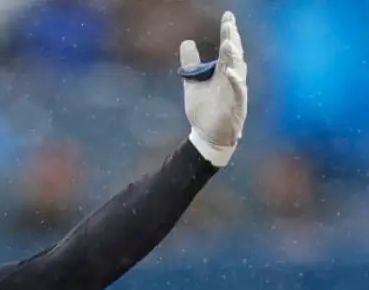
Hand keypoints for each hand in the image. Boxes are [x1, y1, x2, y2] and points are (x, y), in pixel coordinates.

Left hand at [179, 11, 248, 166]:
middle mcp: (232, 79)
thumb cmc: (203, 110)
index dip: (228, 33)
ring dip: (233, 57)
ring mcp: (236, 92)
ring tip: (228, 42)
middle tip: (229, 23)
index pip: (227, 49)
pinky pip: (238, 91)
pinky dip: (235, 81)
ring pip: (238, 70)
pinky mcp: (236, 106)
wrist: (206, 136)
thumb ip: (191, 64)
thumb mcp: (193, 84)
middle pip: (235, 56)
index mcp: (223, 73)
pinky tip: (228, 71)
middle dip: (233, 39)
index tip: (228, 16)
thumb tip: (187, 42)